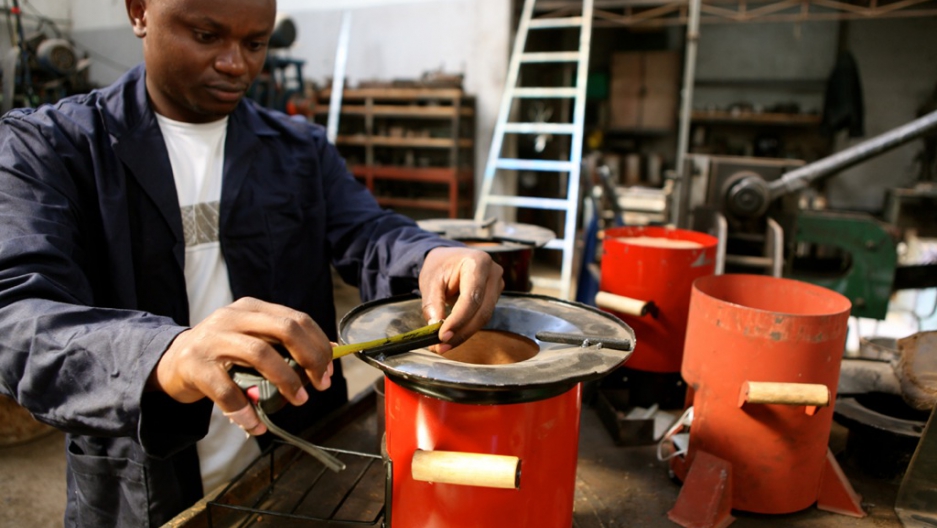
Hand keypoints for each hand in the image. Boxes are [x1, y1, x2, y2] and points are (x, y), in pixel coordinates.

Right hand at [146, 297, 333, 435]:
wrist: (172, 362)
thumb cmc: (223, 353)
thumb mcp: (253, 339)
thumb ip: (284, 343)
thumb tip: (330, 353)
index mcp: (252, 308)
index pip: (297, 319)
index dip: (319, 345)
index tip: (329, 371)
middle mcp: (233, 317)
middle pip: (285, 329)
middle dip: (310, 358)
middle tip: (319, 384)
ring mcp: (213, 339)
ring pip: (260, 354)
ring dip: (286, 381)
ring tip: (298, 401)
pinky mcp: (195, 365)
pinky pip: (226, 391)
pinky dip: (245, 410)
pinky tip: (255, 424)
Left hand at [419, 247, 503, 353]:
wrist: (448, 258)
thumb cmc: (440, 266)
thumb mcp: (430, 281)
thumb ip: (432, 304)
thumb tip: (435, 327)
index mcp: (478, 263)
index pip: (472, 298)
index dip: (458, 320)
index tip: (442, 336)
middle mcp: (493, 273)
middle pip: (482, 311)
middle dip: (461, 332)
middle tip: (441, 346)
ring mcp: (497, 284)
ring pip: (484, 317)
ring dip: (464, 333)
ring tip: (444, 344)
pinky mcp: (495, 295)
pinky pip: (483, 316)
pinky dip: (467, 328)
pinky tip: (453, 336)